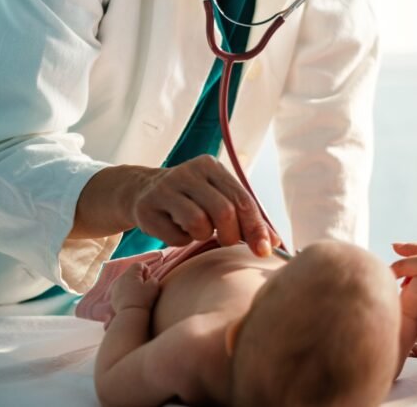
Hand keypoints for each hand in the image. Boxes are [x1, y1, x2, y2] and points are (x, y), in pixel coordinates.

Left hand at [110, 263, 159, 313]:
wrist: (130, 314)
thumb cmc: (143, 299)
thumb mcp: (154, 286)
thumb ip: (153, 278)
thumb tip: (148, 279)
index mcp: (130, 273)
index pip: (138, 264)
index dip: (146, 269)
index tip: (148, 278)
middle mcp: (120, 278)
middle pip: (131, 272)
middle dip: (138, 276)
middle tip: (144, 285)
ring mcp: (114, 287)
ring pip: (125, 280)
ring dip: (131, 283)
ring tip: (137, 292)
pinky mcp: (112, 296)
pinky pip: (120, 289)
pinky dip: (126, 290)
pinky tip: (131, 298)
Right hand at [130, 155, 279, 256]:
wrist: (142, 191)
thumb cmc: (192, 198)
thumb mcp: (218, 196)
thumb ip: (246, 216)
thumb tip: (274, 243)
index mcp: (211, 167)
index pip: (242, 199)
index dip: (256, 227)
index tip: (265, 250)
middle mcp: (188, 173)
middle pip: (224, 211)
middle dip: (231, 235)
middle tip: (227, 240)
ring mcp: (165, 189)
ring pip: (199, 223)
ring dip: (203, 235)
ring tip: (198, 229)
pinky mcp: (146, 209)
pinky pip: (175, 236)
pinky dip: (182, 240)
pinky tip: (177, 230)